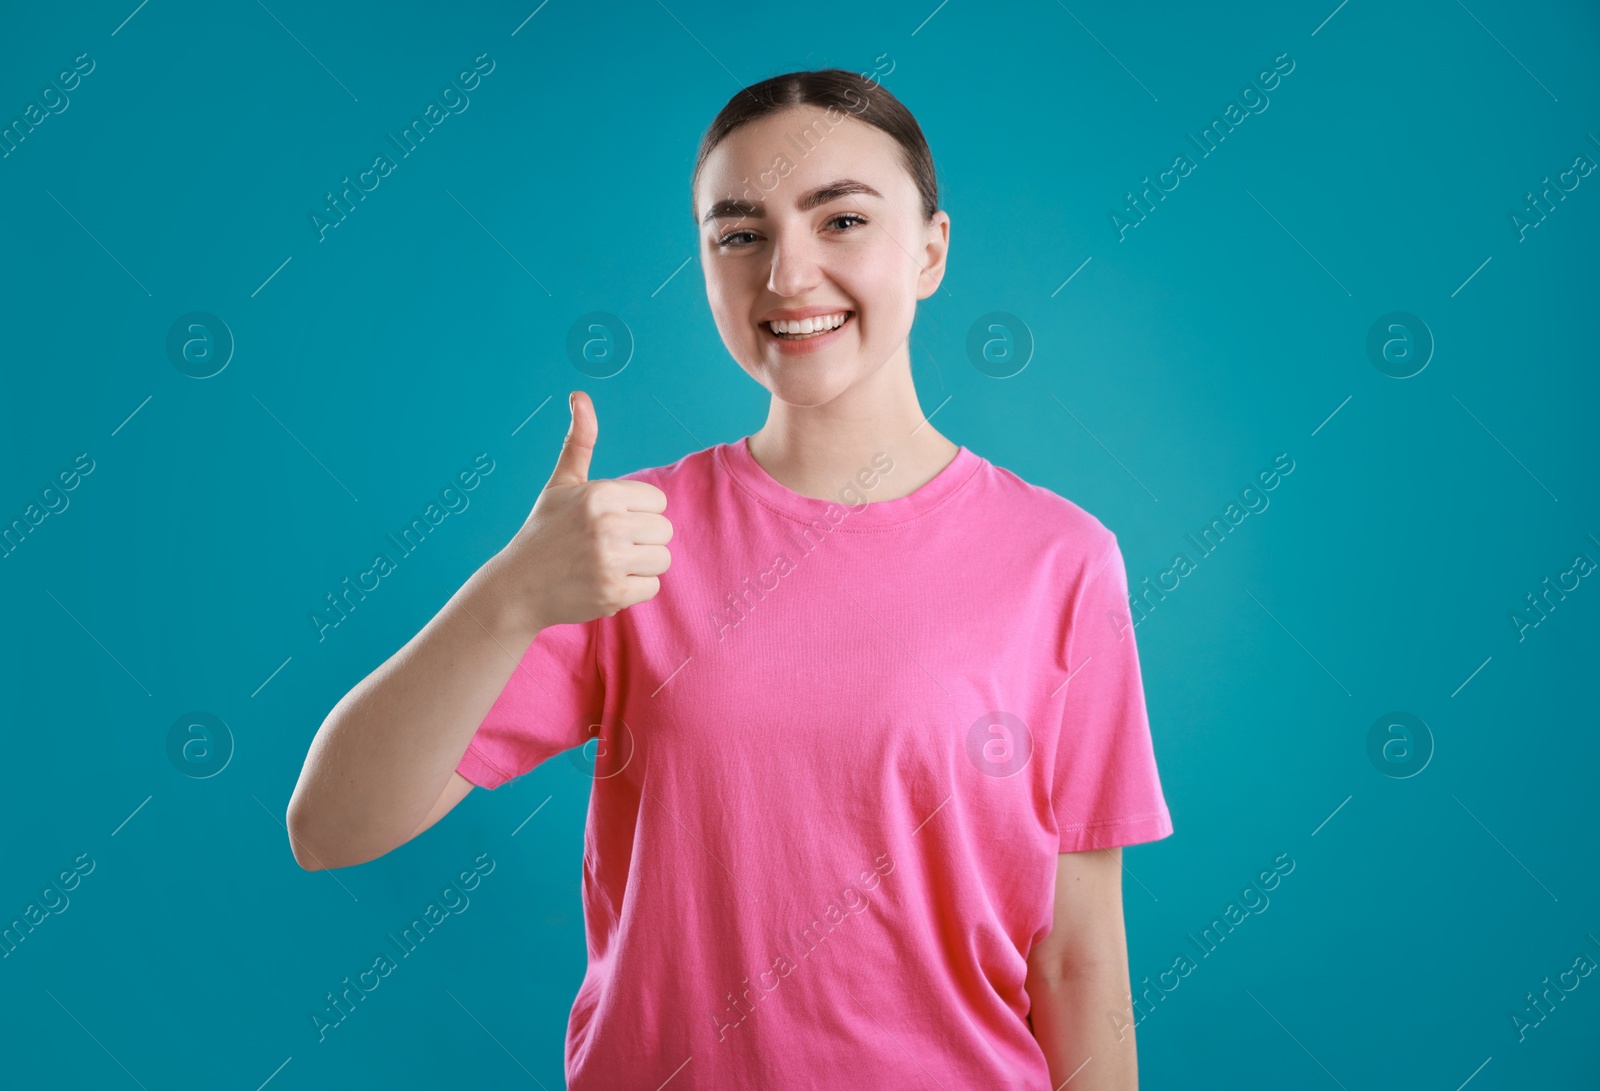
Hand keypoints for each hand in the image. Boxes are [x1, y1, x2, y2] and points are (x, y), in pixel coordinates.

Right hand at [491, 391, 671, 630]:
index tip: (608, 522)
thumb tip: (580, 396)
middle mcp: (608, 524)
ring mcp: (611, 560)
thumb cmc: (544, 531)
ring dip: (640, 565)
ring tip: (607, 563)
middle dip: (641, 539)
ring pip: (662, 558)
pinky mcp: (614, 592)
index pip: (657, 501)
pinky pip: (652, 586)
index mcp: (601, 493)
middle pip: (664, 530)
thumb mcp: (561, 483)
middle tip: (606, 546)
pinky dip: (633, 588)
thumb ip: (579, 441)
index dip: (637, 512)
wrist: (518, 587)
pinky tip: (604, 582)